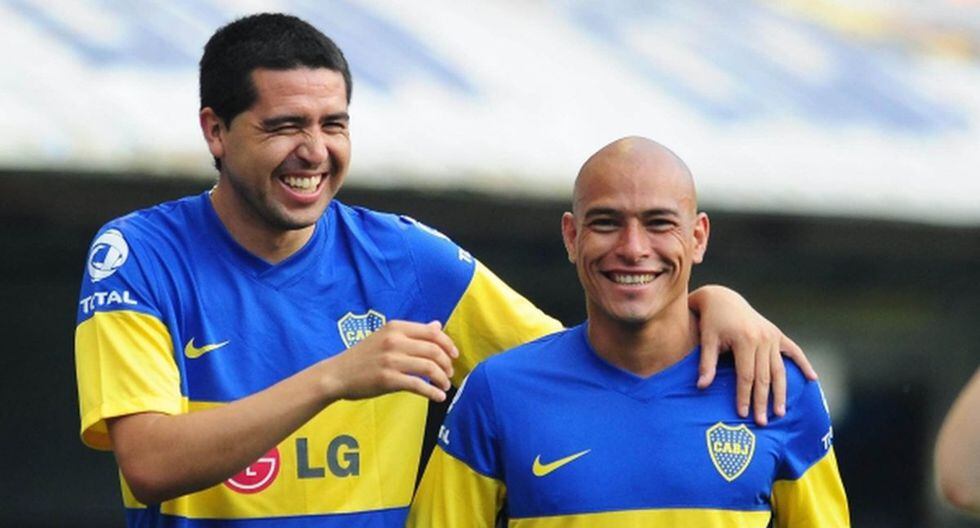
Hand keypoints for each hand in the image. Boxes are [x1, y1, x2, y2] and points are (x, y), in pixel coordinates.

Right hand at [324, 320, 458, 401]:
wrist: (337, 374)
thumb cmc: (363, 356)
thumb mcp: (386, 337)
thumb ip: (412, 332)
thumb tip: (437, 325)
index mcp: (395, 327)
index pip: (432, 332)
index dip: (448, 344)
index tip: (454, 355)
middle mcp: (394, 341)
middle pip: (434, 350)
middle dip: (447, 364)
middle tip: (450, 373)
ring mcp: (391, 360)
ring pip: (429, 368)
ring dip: (442, 379)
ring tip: (445, 386)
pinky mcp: (388, 380)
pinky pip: (418, 385)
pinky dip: (432, 392)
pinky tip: (438, 397)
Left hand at [690, 285, 817, 425]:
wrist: (722, 298)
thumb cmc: (711, 320)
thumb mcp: (707, 340)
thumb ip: (707, 364)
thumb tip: (702, 386)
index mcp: (745, 340)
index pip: (747, 376)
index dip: (745, 396)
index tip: (743, 414)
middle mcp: (763, 338)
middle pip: (765, 377)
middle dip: (763, 401)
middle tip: (762, 422)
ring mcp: (772, 336)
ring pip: (779, 370)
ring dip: (781, 392)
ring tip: (780, 412)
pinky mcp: (777, 334)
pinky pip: (794, 351)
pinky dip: (803, 364)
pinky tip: (812, 379)